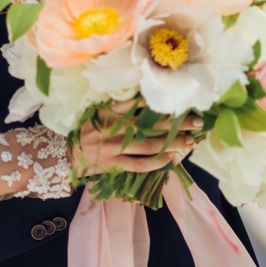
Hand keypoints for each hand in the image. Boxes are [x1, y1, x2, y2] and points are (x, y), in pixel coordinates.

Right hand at [73, 110, 203, 176]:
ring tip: (190, 142)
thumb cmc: (87, 131)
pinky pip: (140, 164)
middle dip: (176, 124)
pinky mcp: (115, 165)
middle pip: (151, 125)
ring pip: (149, 146)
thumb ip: (120, 108)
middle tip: (197, 122)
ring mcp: (115, 148)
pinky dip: (157, 163)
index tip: (180, 102)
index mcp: (110, 112)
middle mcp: (114, 128)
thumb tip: (148, 102)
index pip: (138, 104)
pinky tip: (171, 160)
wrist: (67, 154)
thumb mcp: (99, 113)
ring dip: (172, 144)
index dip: (161, 104)